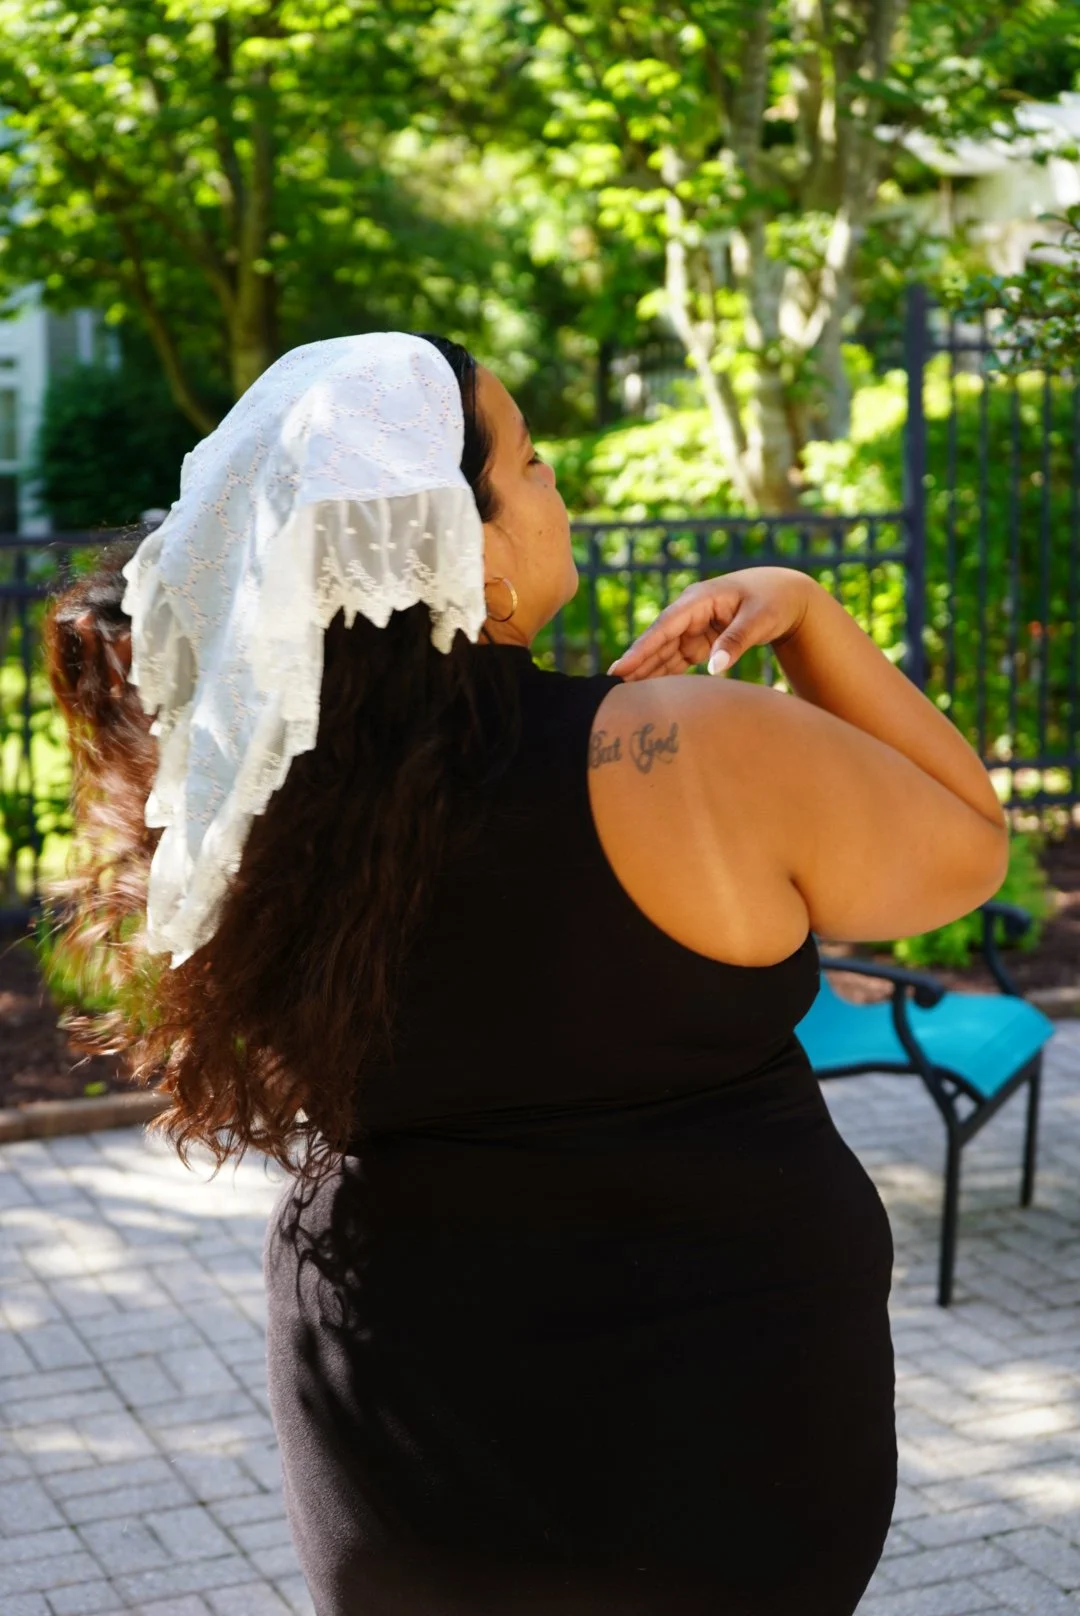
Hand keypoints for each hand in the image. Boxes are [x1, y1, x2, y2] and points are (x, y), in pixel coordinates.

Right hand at [606, 566, 815, 680]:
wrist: (785, 594)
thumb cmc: (772, 601)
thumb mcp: (759, 618)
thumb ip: (735, 641)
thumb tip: (714, 669)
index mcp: (699, 599)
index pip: (665, 626)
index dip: (642, 648)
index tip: (622, 667)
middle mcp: (690, 612)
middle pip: (658, 641)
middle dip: (636, 662)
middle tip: (610, 686)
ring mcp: (693, 627)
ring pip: (664, 652)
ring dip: (646, 671)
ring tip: (622, 694)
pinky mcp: (700, 640)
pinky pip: (677, 659)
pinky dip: (664, 674)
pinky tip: (648, 691)